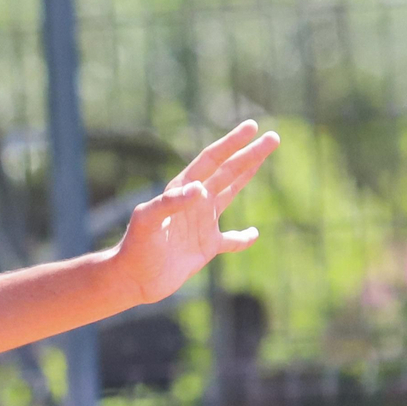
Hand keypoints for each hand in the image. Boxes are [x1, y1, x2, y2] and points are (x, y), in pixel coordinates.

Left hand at [111, 120, 279, 304]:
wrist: (132, 278)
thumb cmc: (136, 246)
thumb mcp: (146, 221)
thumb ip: (168, 202)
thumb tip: (199, 188)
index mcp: (180, 190)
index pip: (210, 161)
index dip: (230, 144)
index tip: (251, 127)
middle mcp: (194, 202)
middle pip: (227, 172)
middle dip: (249, 154)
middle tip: (273, 137)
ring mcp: (201, 223)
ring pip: (230, 193)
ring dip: (247, 176)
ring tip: (264, 158)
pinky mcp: (206, 247)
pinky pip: (230, 241)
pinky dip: (243, 238)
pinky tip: (254, 234)